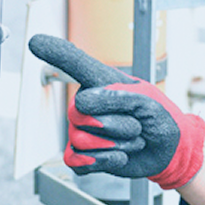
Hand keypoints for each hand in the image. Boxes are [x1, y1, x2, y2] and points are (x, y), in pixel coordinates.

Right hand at [28, 34, 204, 189]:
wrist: (170, 149)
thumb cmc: (159, 118)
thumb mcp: (146, 101)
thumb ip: (117, 97)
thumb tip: (82, 103)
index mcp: (101, 83)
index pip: (74, 64)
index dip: (54, 52)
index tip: (35, 41)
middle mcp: (86, 104)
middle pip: (81, 114)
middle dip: (118, 124)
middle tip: (137, 125)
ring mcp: (81, 130)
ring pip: (82, 140)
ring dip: (118, 144)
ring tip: (132, 139)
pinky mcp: (83, 156)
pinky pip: (77, 161)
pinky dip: (104, 162)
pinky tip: (119, 156)